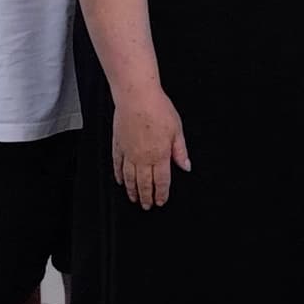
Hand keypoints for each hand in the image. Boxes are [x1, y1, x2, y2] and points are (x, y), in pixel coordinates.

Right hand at [112, 92, 188, 208]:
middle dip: (146, 197)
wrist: (136, 97)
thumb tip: (185, 165)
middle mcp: (143, 157)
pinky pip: (117, 165)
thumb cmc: (157, 109)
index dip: (162, 194)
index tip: (160, 201)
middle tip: (146, 206)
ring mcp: (129, 152)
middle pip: (144, 183)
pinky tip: (120, 181)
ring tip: (134, 198)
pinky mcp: (118, 145)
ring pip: (130, 178)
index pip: (162, 181)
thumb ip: (180, 151)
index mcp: (160, 155)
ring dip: (132, 190)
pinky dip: (119, 175)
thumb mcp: (177, 130)